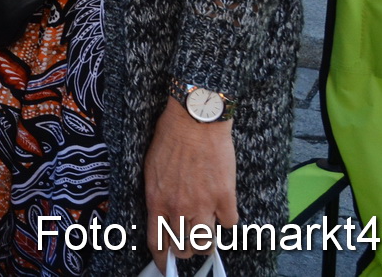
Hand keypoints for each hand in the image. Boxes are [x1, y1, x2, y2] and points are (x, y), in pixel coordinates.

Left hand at [143, 101, 236, 271]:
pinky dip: (227, 219)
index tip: (165, 264)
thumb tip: (163, 214)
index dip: (161, 259)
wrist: (194, 120)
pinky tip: (223, 208)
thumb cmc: (170, 137)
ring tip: (208, 232)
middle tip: (190, 242)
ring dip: (207, 241)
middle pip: (184, 248)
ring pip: (207, 243)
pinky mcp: (225, 198)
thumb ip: (158, 195)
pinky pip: (229, 224)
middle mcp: (179, 208)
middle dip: (186, 250)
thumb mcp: (152, 169)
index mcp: (157, 200)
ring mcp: (203, 205)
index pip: (157, 242)